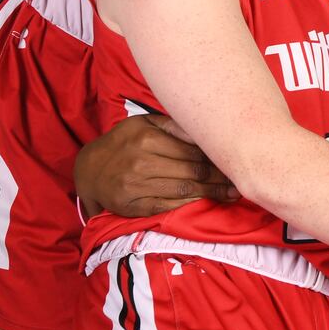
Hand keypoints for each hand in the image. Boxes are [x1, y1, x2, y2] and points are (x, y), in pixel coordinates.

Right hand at [74, 113, 235, 217]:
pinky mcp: (134, 206)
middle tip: (240, 180)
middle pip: (193, 171)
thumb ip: (173, 125)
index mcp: (147, 137)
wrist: (88, 169)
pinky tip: (207, 203)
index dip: (217, 158)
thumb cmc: (123, 142)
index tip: (235, 161)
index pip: (193, 150)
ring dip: (212, 193)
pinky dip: (191, 205)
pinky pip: (170, 206)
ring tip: (231, 193)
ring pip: (185, 190)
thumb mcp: (143, 123)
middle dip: (220, 177)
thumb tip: (206, 130)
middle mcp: (141, 161)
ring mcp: (136, 186)